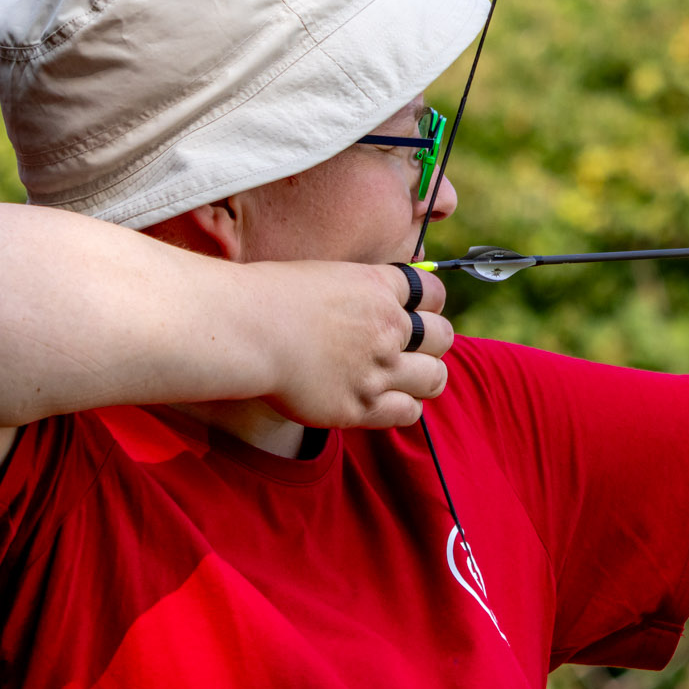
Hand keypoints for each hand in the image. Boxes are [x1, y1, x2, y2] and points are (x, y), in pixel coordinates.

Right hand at [259, 262, 453, 429]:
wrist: (245, 330)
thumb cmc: (266, 297)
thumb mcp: (323, 275)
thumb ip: (355, 290)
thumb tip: (366, 299)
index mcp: (379, 287)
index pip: (434, 292)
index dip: (429, 304)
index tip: (415, 313)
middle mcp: (388, 327)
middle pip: (443, 336)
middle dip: (433, 342)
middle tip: (410, 349)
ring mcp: (378, 368)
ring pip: (435, 377)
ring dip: (424, 377)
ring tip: (404, 379)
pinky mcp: (361, 406)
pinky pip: (409, 412)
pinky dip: (404, 408)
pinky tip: (385, 402)